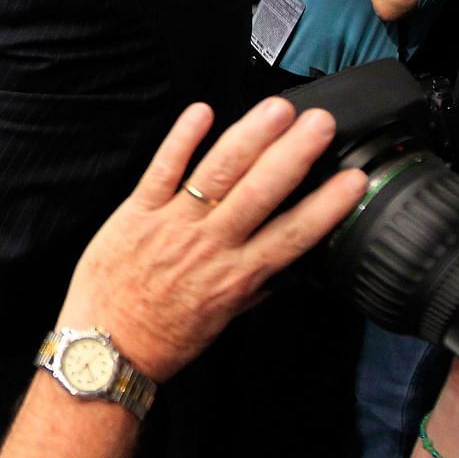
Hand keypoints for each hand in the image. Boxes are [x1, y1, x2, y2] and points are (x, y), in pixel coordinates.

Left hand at [58, 99, 365, 381]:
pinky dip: (182, 139)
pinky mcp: (137, 212)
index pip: (293, 234)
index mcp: (236, 276)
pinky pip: (163, 169)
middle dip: (294, 153)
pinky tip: (202, 112)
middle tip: (320, 123)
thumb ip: (252, 288)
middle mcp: (210, 246)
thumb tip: (282, 270)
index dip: (326, 205)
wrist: (105, 347)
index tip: (353, 178)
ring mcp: (173, 225)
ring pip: (218, 173)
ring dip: (251, 136)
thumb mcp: (221, 320)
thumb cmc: (162, 338)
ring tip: (278, 110)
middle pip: (261, 192)